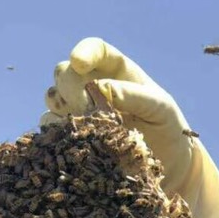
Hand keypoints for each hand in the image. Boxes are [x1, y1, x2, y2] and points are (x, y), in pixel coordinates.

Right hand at [40, 37, 218, 217]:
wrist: (168, 167)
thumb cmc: (169, 130)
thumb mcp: (161, 110)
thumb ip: (135, 96)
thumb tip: (102, 87)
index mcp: (117, 72)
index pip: (95, 50)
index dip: (83, 52)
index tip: (79, 63)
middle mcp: (93, 86)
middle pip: (65, 72)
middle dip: (71, 86)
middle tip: (88, 106)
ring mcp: (80, 110)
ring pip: (52, 96)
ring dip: (61, 107)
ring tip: (86, 125)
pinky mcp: (73, 136)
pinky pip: (49, 127)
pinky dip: (56, 132)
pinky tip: (73, 141)